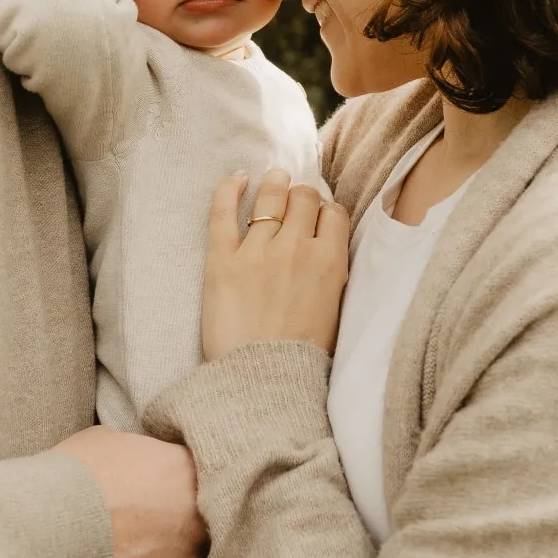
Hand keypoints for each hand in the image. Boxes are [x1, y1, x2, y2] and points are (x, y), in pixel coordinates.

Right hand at [53, 427, 205, 557]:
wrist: (43, 529)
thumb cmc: (70, 477)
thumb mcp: (107, 443)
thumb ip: (138, 457)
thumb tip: (135, 467)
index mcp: (188, 473)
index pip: (199, 485)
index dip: (174, 495)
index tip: (154, 503)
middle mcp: (200, 521)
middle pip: (198, 532)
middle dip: (173, 536)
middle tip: (137, 537)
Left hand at [202, 168, 349, 360]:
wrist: (262, 380)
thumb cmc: (300, 356)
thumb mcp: (335, 311)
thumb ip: (332, 274)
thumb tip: (326, 250)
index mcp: (329, 262)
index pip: (333, 212)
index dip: (326, 211)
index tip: (318, 217)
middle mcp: (296, 247)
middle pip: (303, 197)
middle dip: (302, 195)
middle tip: (295, 198)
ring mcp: (257, 250)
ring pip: (270, 196)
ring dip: (273, 182)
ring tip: (272, 177)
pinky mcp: (222, 258)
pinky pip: (224, 210)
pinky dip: (229, 188)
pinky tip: (236, 179)